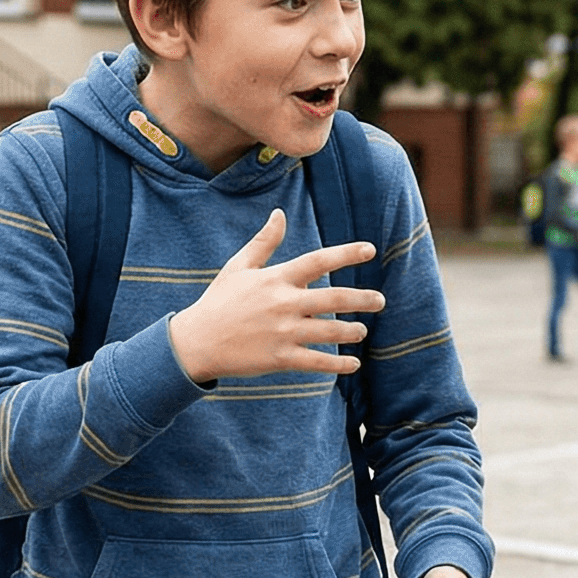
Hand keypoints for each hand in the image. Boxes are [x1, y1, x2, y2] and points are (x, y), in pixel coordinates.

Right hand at [167, 210, 382, 382]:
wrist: (196, 341)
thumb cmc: (219, 301)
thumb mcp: (238, 266)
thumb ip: (264, 242)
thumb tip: (279, 213)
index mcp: (276, 279)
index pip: (318, 261)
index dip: (346, 254)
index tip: (370, 249)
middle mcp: (284, 304)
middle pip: (334, 299)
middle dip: (362, 299)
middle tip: (380, 300)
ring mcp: (283, 333)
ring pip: (330, 332)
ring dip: (352, 331)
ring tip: (362, 330)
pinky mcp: (280, 359)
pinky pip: (317, 361)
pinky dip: (338, 363)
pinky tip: (353, 363)